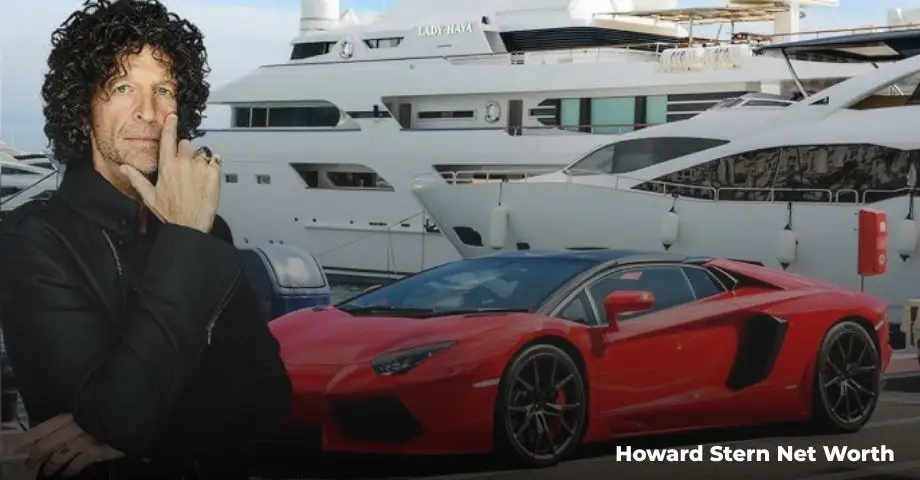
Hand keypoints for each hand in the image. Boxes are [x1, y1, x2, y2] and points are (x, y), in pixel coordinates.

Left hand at [7, 413, 124, 476]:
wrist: (134, 411)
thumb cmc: (113, 405)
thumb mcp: (93, 404)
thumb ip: (81, 411)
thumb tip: (69, 418)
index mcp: (71, 414)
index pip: (41, 428)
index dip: (24, 439)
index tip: (10, 447)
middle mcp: (73, 428)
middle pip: (45, 446)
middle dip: (34, 456)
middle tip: (29, 463)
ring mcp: (83, 442)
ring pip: (58, 458)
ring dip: (50, 467)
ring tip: (47, 471)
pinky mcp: (95, 452)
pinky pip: (77, 465)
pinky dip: (69, 471)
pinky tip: (67, 474)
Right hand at [121, 113, 221, 232]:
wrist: (191, 226)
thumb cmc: (171, 213)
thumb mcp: (150, 197)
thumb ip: (137, 179)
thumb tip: (124, 168)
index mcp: (167, 166)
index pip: (168, 138)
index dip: (170, 126)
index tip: (172, 117)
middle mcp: (184, 163)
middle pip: (186, 144)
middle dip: (185, 152)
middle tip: (185, 169)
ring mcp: (200, 167)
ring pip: (201, 153)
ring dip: (199, 161)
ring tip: (197, 179)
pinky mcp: (214, 173)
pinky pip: (215, 161)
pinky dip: (213, 166)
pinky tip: (207, 178)